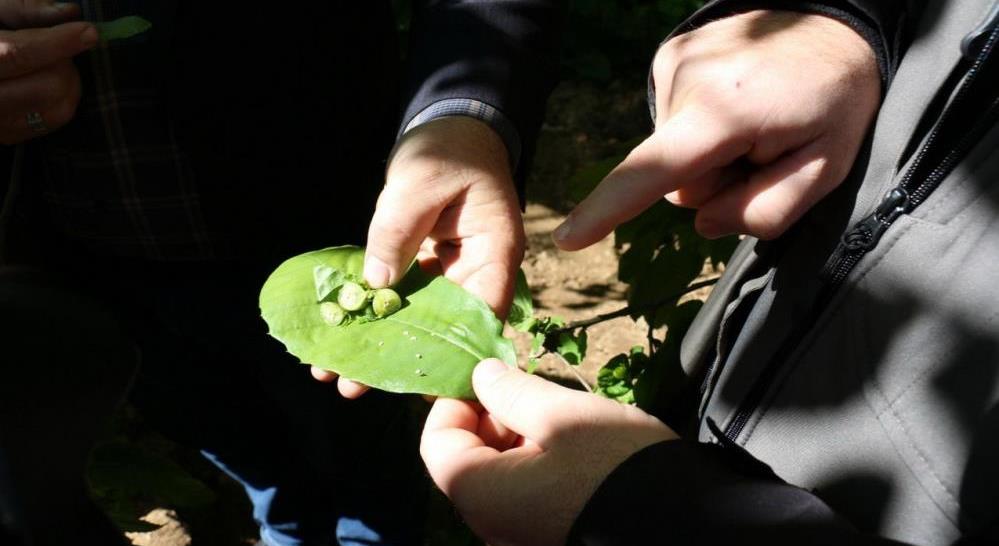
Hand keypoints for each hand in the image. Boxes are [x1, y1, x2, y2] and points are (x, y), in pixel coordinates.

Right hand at [0, 2, 95, 143]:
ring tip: (49, 64)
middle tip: (54, 48)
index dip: (57, 43)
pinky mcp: (10, 136)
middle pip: (48, 86)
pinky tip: (45, 82)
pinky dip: (62, 98)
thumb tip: (68, 12)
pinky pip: (57, 120)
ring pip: (59, 109)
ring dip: (67, 82)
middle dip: (63, 62)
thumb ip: (23, 9)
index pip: (17, 55)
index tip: (89, 32)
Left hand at [312, 116, 525, 397]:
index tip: (415, 384)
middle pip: (444, 328)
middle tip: (353, 384)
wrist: (450, 127)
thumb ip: (397, 232)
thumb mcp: (419, 183)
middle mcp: (477, 270)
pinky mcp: (425, 265)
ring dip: (379, 342)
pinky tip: (340, 332)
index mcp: (494, 253)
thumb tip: (376, 285)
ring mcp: (451, 271)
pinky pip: (401, 297)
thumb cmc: (448, 149)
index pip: (481, 315)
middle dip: (400, 358)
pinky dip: (373, 313)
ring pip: (417, 318)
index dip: (453, 354)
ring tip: (335, 371)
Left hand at [421, 359, 676, 545]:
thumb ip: (510, 392)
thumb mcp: (561, 414)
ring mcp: (520, 537)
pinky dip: (537, 466)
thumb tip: (481, 375)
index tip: (493, 375)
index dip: (456, 399)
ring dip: (518, 439)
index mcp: (479, 494)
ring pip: (498, 477)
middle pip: (466, 460)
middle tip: (535, 392)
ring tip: (562, 418)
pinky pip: (525, 497)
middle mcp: (491, 525)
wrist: (685, 526)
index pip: (435, 441)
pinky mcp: (549, 538)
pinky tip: (574, 449)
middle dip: (492, 417)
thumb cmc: (615, 467)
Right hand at [554, 10, 880, 248]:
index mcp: (726, 113)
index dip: (608, 209)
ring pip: (671, 153)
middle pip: (675, 180)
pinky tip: (736, 105)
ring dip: (708, 154)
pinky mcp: (669, 57)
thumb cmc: (834, 97)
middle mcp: (687, 82)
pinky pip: (672, 121)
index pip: (654, 171)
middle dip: (713, 182)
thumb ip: (769, 209)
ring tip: (753, 123)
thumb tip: (704, 222)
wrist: (832, 21)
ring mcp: (672, 64)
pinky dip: (700, 125)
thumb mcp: (828, 167)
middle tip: (762, 153)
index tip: (567, 238)